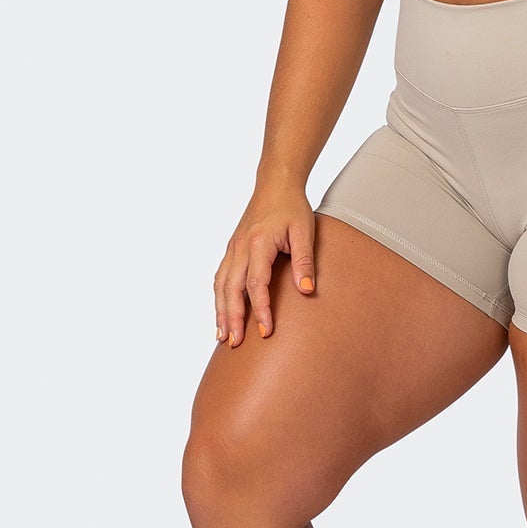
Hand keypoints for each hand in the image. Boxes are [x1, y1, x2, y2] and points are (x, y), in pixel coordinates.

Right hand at [214, 182, 316, 346]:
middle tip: (235, 343)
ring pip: (221, 285)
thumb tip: (307, 291)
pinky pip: (220, 277)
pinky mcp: (231, 249)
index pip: (256, 284)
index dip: (260, 310)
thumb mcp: (304, 231)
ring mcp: (233, 248)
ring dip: (220, 311)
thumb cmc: (292, 207)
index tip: (266, 331)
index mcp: (258, 243)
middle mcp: (240, 248)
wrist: (275, 184)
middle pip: (231, 289)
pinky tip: (221, 313)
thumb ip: (304, 261)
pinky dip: (218, 298)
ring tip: (223, 336)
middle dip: (232, 318)